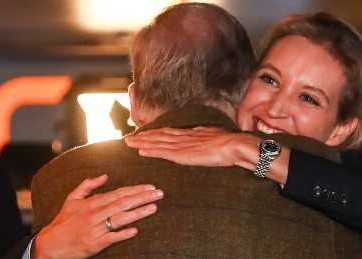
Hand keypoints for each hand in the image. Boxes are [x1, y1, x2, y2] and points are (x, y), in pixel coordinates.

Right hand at [33, 174, 163, 258]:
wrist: (50, 244)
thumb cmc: (63, 221)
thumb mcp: (72, 198)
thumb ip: (88, 185)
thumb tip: (105, 175)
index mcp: (93, 202)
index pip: (119, 193)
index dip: (136, 189)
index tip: (151, 186)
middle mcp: (96, 213)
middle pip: (123, 203)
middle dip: (143, 197)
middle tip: (159, 193)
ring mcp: (96, 228)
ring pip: (120, 218)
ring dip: (138, 212)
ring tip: (154, 207)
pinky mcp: (95, 243)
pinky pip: (111, 237)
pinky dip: (123, 234)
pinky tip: (136, 230)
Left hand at [125, 127, 261, 169]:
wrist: (233, 145)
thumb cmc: (227, 142)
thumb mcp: (211, 134)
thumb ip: (201, 135)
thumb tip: (197, 133)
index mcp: (189, 133)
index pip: (167, 132)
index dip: (154, 132)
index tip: (143, 133)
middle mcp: (182, 137)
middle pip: (158, 135)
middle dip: (142, 137)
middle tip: (128, 138)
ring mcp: (181, 145)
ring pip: (157, 142)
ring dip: (142, 143)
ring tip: (129, 143)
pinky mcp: (182, 154)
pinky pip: (163, 152)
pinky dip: (151, 151)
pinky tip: (141, 151)